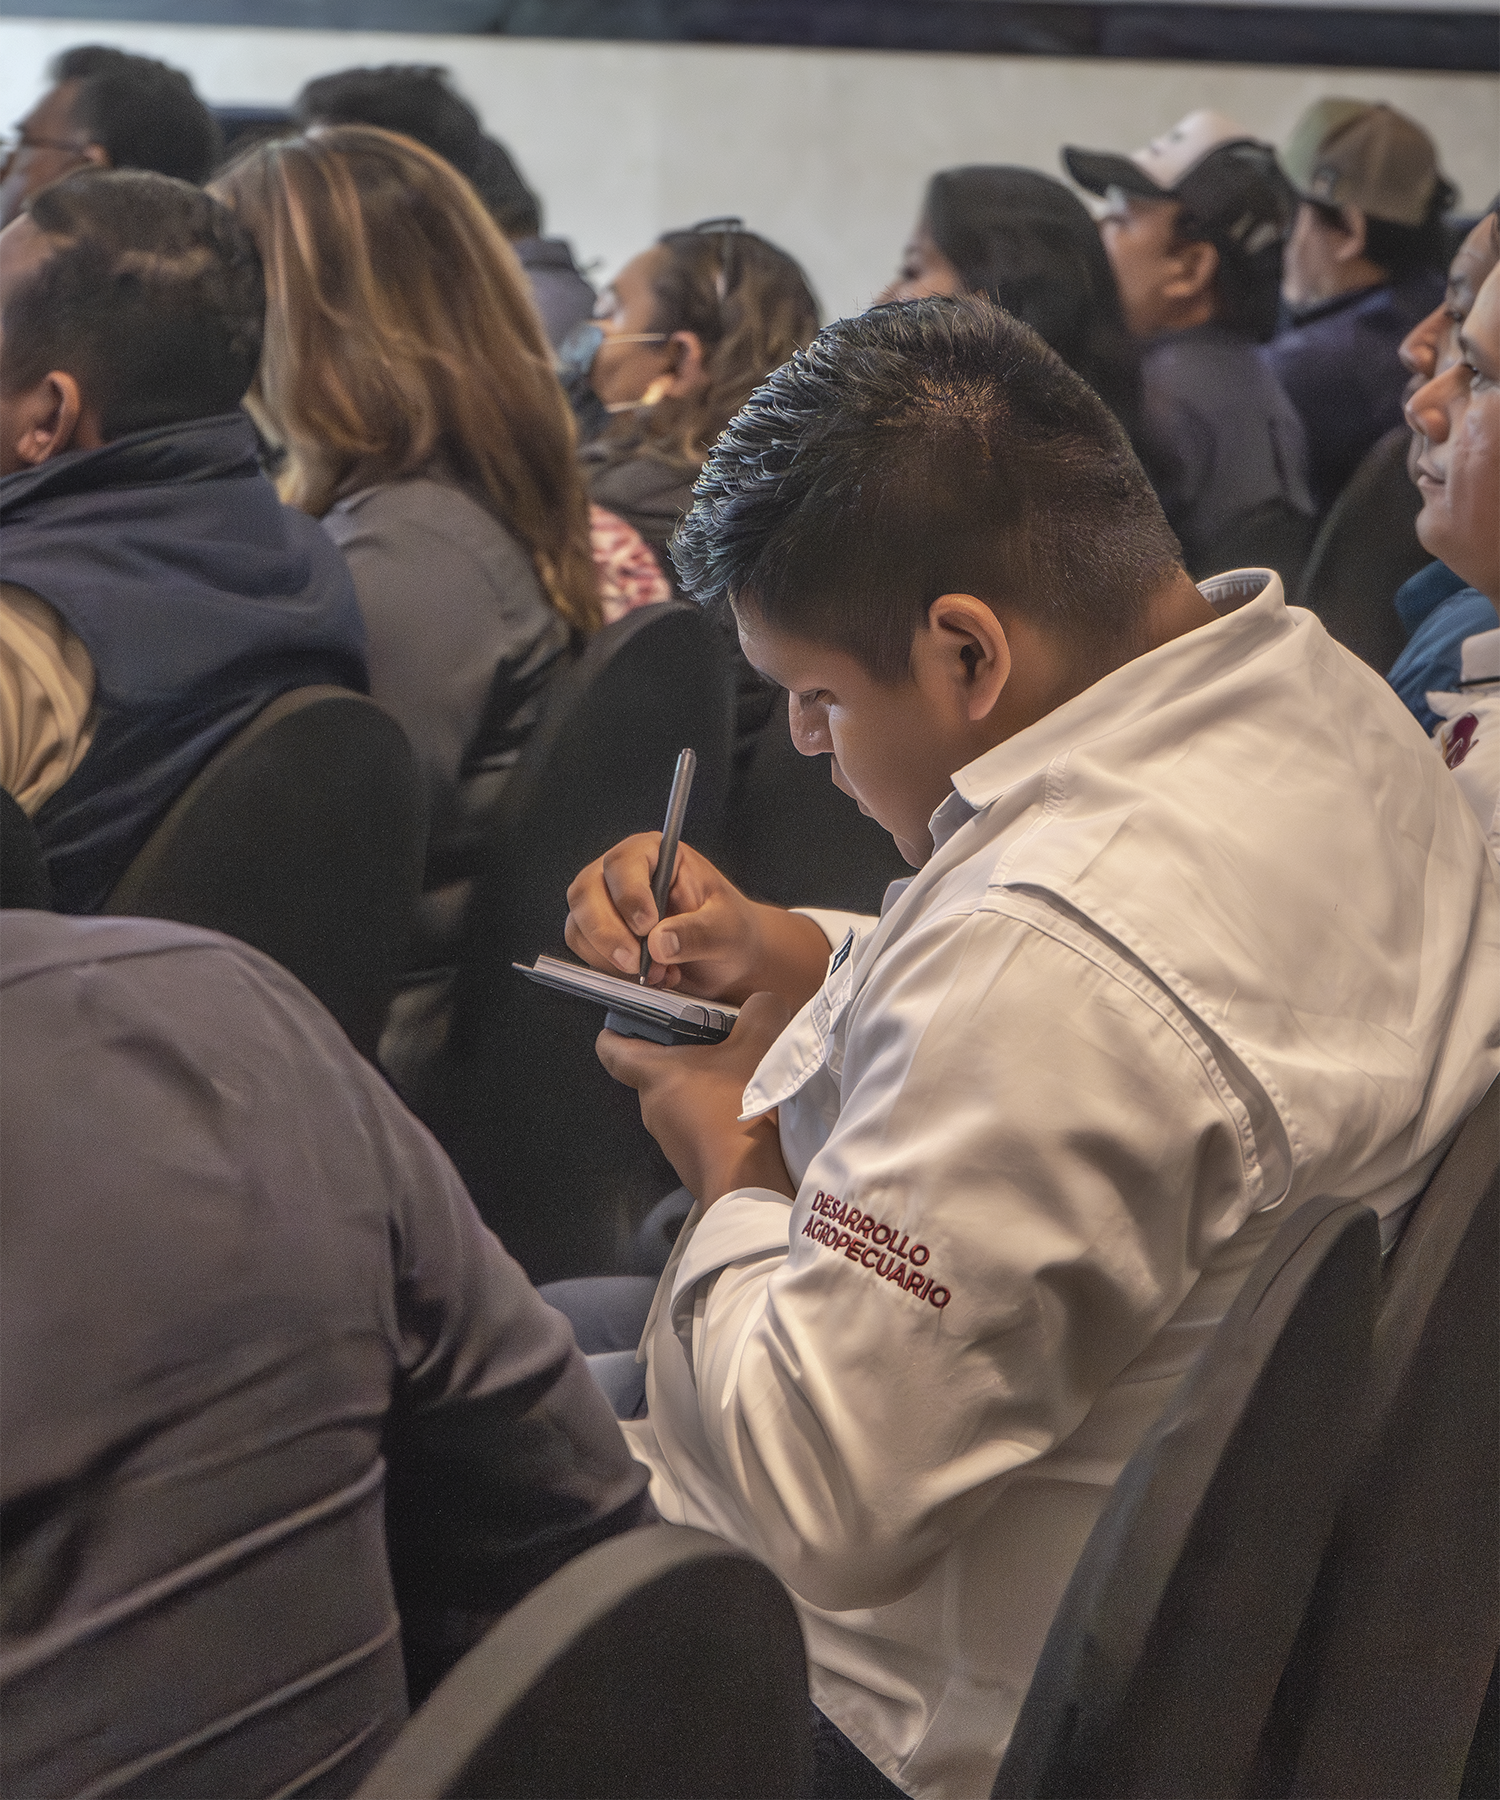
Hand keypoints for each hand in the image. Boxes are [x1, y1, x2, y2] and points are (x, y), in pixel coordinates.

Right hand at [565, 834, 830, 1007]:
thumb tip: (659, 942)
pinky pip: (585, 952)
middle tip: (637, 963)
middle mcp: (623, 874)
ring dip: (611, 958)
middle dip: (608, 934)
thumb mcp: (727, 929)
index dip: (629, 894)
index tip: (647, 926)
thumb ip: (697, 932)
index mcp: (656, 854)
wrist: (726, 960)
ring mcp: (605, 904)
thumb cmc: (728, 930)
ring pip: (579, 926)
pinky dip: (611, 971)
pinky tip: (649, 977)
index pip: (624, 863)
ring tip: (657, 973)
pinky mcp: (599, 936)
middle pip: (587, 893)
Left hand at [595, 992, 795, 1206]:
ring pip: (678, 1101)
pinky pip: (695, 1127)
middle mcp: (652, 1107)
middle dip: (680, 1056)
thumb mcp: (758, 1045)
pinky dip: (714, 1115)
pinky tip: (745, 1108)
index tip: (625, 1022)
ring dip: (702, 1088)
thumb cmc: (738, 1108)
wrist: (749, 1181)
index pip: (612, 1051)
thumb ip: (759, 1013)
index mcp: (654, 1075)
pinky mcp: (690, 1160)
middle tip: (711, 1039)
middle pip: (654, 1074)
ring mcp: (670, 1138)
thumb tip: (761, 1004)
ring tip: (738, 1075)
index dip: (614, 1032)